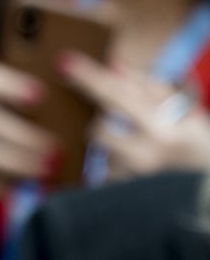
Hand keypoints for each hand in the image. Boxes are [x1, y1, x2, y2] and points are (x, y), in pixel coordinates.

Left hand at [58, 52, 209, 180]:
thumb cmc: (199, 146)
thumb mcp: (187, 113)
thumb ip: (150, 88)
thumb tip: (114, 67)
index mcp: (164, 128)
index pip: (117, 96)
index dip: (90, 78)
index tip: (64, 62)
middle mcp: (147, 154)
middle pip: (98, 129)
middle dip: (107, 127)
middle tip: (130, 130)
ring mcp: (134, 180)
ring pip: (101, 155)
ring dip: (114, 151)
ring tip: (142, 154)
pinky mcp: (125, 197)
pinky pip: (105, 178)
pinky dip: (117, 172)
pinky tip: (139, 173)